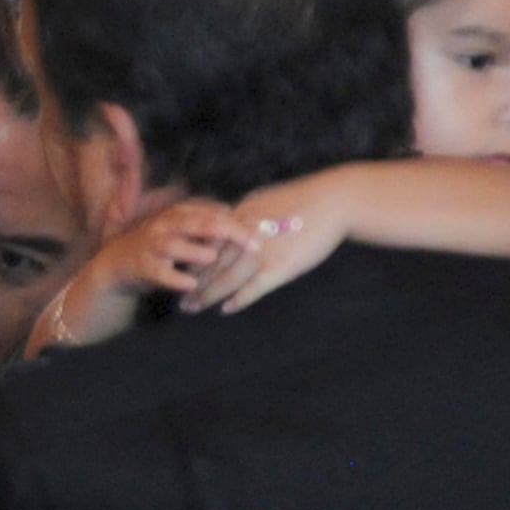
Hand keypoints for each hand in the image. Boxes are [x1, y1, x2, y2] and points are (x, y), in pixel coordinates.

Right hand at [37, 199, 240, 349]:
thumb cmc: (161, 246)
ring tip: (213, 257)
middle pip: (200, 224)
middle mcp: (165, 224)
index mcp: (179, 212)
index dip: (238, 221)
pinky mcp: (142, 266)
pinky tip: (191, 285)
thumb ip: (210, 223)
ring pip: (175, 245)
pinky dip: (175, 278)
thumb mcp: (184, 229)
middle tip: (253, 245)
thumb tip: (248, 220)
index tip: (263, 231)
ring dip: (195, 252)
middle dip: (227, 233)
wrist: (118, 263)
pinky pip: (160, 272)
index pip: (213, 212)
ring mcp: (152, 245)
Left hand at [185, 179, 346, 313]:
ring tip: (193, 308)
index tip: (177, 273)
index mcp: (238, 219)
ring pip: (226, 279)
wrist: (332, 202)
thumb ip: (244, 217)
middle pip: (210, 265)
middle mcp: (243, 237)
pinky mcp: (279, 267)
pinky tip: (226, 309)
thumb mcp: (263, 201)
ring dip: (207, 296)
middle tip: (180, 300)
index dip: (191, 261)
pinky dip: (238, 300)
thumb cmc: (303, 199)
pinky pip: (253, 288)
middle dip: (192, 284)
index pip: (206, 244)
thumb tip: (230, 224)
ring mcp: (260, 253)